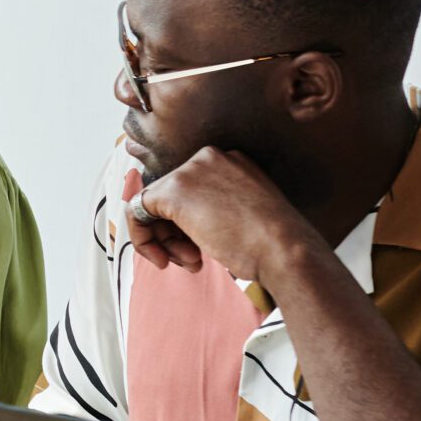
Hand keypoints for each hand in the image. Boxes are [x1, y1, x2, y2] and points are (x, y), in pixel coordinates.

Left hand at [127, 147, 321, 284]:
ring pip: (154, 205)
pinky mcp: (173, 190)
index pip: (190, 189)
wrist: (282, 248)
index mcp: (230, 160)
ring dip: (166, 241)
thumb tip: (183, 223)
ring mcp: (190, 171)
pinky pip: (137, 210)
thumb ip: (214, 208)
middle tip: (189, 260)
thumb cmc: (271, 242)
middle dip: (174, 233)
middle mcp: (208, 158)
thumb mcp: (244, 214)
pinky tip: (161, 258)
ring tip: (190, 262)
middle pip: (170, 196)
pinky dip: (142, 237)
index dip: (187, 224)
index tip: (196, 248)